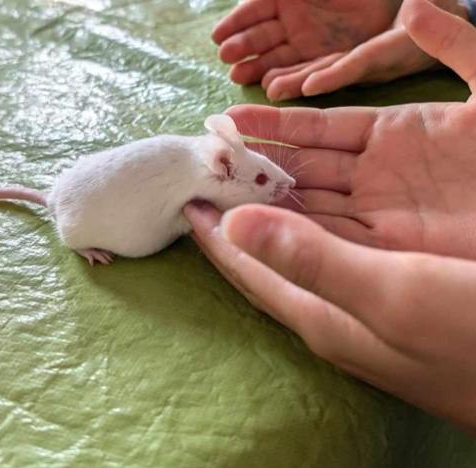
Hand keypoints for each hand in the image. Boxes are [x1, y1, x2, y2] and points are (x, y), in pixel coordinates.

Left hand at [184, 201, 475, 431]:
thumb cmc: (473, 335)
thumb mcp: (392, 296)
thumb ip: (313, 260)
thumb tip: (232, 223)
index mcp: (320, 313)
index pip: (246, 269)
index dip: (213, 233)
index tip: (183, 194)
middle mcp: (334, 305)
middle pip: (268, 256)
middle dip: (237, 216)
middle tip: (211, 174)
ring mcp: (367, 294)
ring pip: (304, 243)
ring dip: (275, 209)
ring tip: (252, 173)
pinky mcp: (397, 282)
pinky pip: (340, 238)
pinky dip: (320, 211)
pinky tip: (322, 194)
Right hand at [227, 0, 475, 258]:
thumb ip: (455, 43)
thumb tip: (412, 6)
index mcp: (392, 133)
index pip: (317, 126)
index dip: (275, 122)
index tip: (231, 117)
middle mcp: (375, 175)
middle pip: (302, 167)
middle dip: (256, 162)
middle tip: (209, 155)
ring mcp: (378, 214)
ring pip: (308, 204)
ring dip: (265, 198)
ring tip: (219, 189)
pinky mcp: (387, 250)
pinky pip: (330, 240)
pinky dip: (294, 233)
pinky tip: (258, 225)